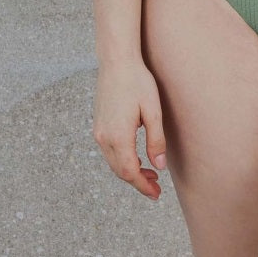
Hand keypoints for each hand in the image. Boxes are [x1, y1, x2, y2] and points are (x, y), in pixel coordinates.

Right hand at [92, 58, 166, 199]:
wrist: (116, 61)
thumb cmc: (138, 82)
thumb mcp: (153, 111)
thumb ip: (156, 141)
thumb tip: (159, 167)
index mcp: (118, 136)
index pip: (129, 172)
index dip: (143, 186)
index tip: (156, 194)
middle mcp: (104, 137)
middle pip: (120, 171)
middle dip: (138, 182)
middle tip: (156, 188)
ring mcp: (99, 131)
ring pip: (113, 162)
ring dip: (130, 171)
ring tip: (149, 173)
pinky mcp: (98, 125)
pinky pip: (109, 151)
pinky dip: (122, 160)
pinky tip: (135, 157)